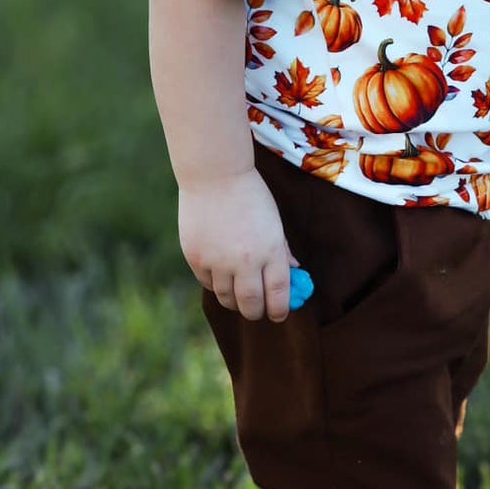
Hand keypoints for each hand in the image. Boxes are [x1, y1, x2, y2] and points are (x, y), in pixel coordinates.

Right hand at [178, 169, 301, 322]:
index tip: (279, 314)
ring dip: (234, 301)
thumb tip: (293, 273)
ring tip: (238, 295)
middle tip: (257, 311)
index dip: (280, 310)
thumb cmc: (250, 195)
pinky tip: (221, 276)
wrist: (215, 174)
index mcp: (270, 251)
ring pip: (226, 298)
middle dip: (256, 312)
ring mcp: (218, 261)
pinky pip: (207, 283)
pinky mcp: (196, 257)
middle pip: (251, 304)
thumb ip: (281, 250)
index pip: (279, 294)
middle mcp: (245, 260)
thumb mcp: (274, 221)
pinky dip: (215, 284)